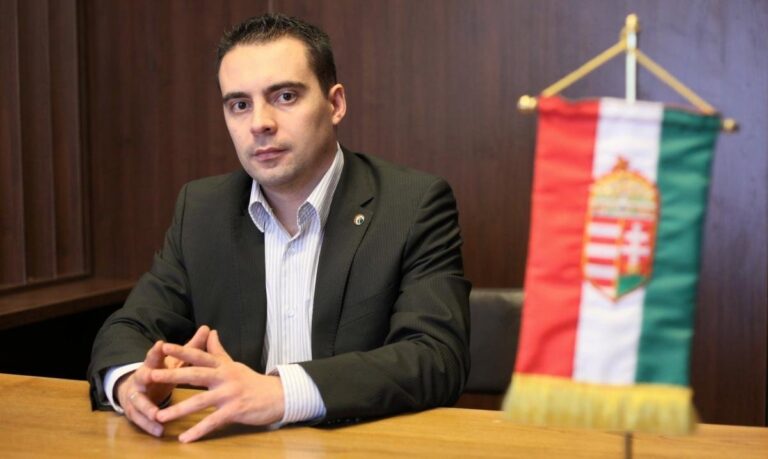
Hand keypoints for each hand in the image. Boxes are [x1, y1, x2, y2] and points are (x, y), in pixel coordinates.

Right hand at [116, 325, 209, 436]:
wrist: (135, 390)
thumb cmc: (160, 373)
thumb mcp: (175, 361)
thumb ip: (190, 348)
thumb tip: (208, 328)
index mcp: (152, 365)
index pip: (154, 356)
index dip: (157, 350)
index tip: (161, 344)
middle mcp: (141, 378)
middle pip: (142, 376)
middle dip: (146, 376)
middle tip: (151, 376)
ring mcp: (135, 395)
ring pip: (139, 401)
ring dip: (147, 408)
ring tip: (157, 415)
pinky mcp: (134, 412)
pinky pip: (141, 420)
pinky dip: (149, 426)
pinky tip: (160, 431)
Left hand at [150, 330, 284, 442]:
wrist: (277, 396)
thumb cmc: (252, 381)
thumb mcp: (234, 364)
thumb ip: (218, 350)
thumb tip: (210, 332)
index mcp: (223, 366)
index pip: (199, 356)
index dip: (182, 351)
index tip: (163, 346)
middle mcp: (225, 377)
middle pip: (195, 374)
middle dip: (172, 375)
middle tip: (150, 376)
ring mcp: (230, 394)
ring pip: (200, 402)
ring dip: (178, 410)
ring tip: (160, 417)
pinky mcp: (235, 410)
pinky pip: (213, 422)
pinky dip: (198, 431)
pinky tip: (185, 438)